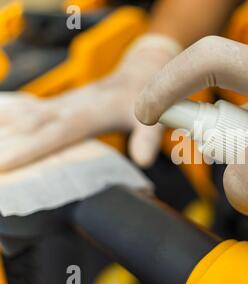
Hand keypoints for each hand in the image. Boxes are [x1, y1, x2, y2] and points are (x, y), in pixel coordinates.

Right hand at [0, 34, 181, 170]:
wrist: (140, 74)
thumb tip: (143, 161)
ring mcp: (61, 104)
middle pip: (30, 125)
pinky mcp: (59, 105)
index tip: (3, 164)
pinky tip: (2, 123)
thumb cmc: (143, 97)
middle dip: (6, 143)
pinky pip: (29, 112)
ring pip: (24, 116)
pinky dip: (10, 118)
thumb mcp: (151, 117)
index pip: (53, 134)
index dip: (28, 149)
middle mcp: (68, 107)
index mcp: (87, 114)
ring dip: (5, 128)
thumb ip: (147, 138)